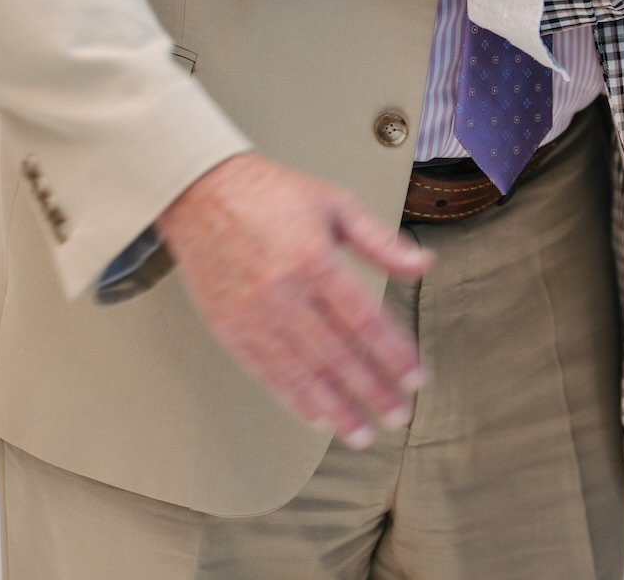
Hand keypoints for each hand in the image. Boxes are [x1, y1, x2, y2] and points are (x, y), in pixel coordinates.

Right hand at [156, 152, 431, 445]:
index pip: (363, 320)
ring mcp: (252, 314)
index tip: (415, 377)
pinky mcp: (228, 328)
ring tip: (363, 432)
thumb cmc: (269, 193)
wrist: (200, 192)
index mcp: (313, 259)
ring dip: (336, 409)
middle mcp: (282, 292)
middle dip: (372, 391)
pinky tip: (318, 416)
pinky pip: (267, 373)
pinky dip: (295, 399)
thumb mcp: (334, 204)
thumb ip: (380, 242)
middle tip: (399, 416)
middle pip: (337, 355)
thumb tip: (423, 264)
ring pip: (302, 374)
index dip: (393, 354)